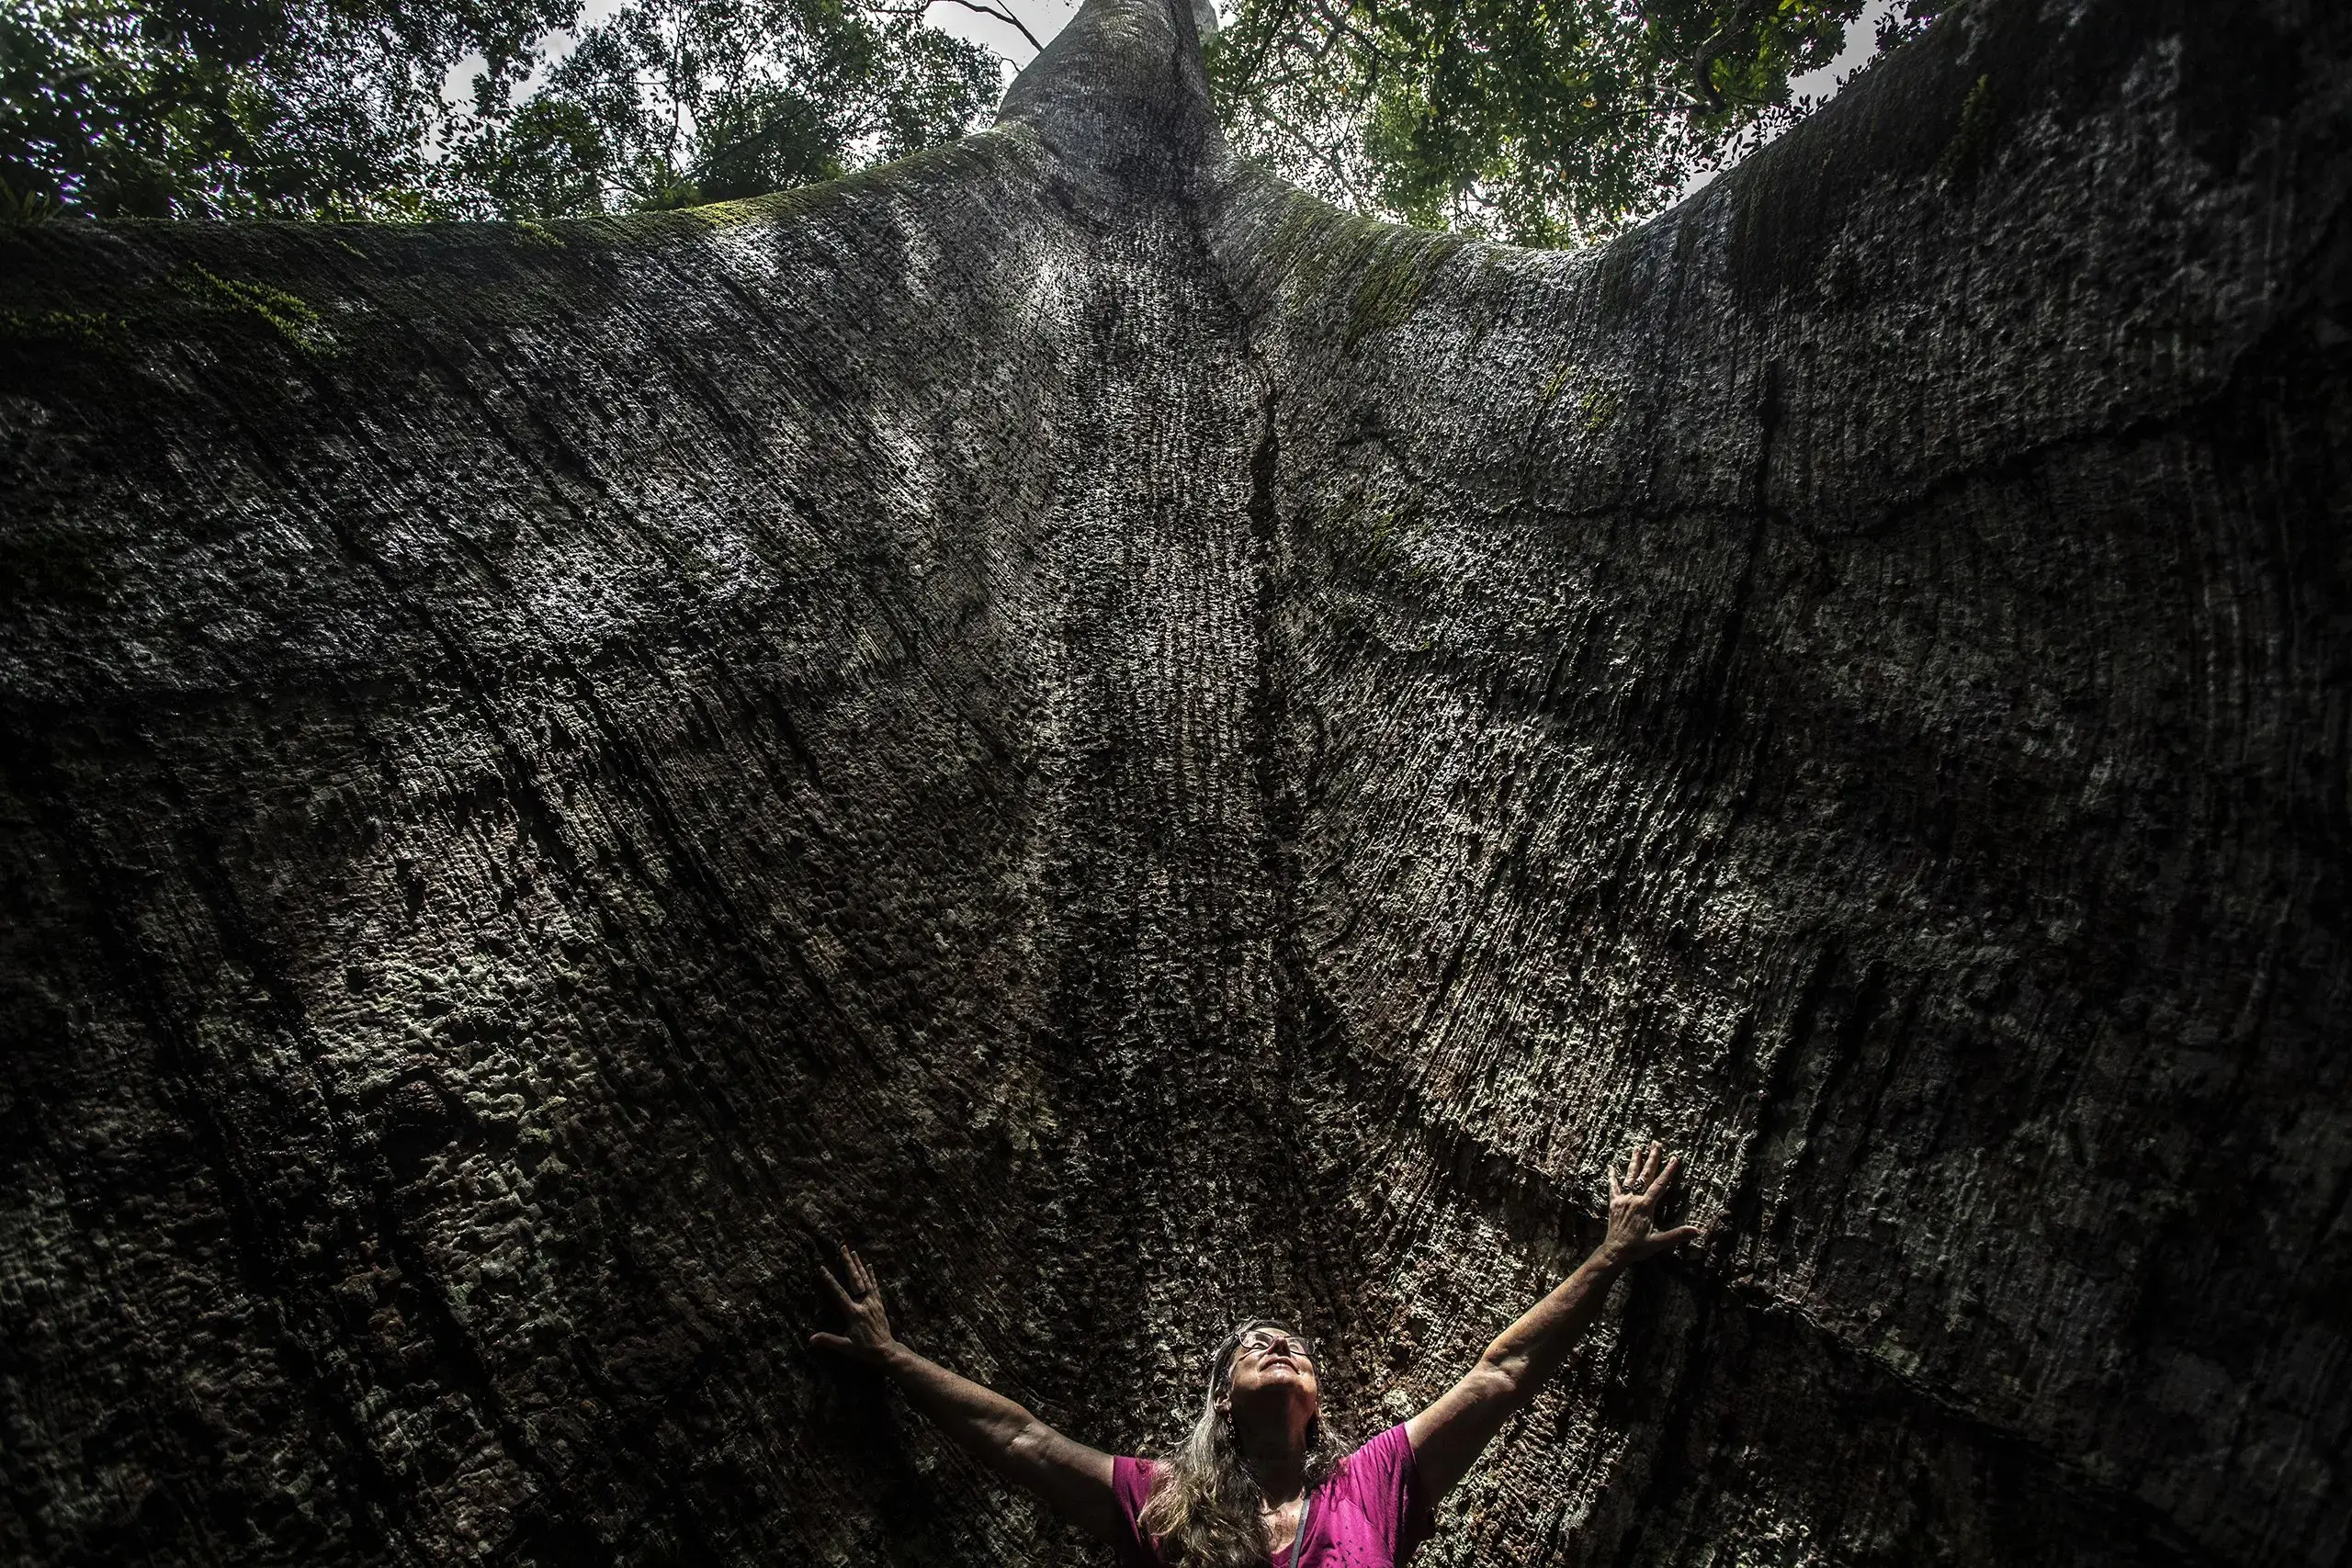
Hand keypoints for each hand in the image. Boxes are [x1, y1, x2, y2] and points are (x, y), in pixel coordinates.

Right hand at [809, 1245, 896, 1365]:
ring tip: (853, 1252)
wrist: (886, 1351)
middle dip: (848, 1263)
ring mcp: (873, 1303)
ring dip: (858, 1265)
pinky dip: (871, 1275)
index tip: (822, 1268)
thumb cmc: (865, 1350)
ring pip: (865, 1280)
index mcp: (854, 1313)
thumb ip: (828, 1340)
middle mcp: (864, 1304)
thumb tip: (811, 1339)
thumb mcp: (845, 1347)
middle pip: (855, 1280)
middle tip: (842, 1248)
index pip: (839, 1293)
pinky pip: (875, 1286)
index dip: (830, 1280)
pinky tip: (869, 1266)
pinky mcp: (879, 1304)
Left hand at [1598, 1142, 1700, 1266]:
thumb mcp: (1659, 1242)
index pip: (1660, 1184)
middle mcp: (1633, 1199)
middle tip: (1656, 1144)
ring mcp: (1623, 1200)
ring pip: (1629, 1177)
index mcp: (1645, 1206)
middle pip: (1645, 1175)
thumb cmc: (1637, 1248)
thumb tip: (1697, 1231)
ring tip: (1637, 1147)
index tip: (1675, 1158)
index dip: (1668, 1171)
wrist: (1615, 1252)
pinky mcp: (1614, 1204)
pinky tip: (1611, 1166)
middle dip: (1652, 1159)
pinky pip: (1613, 1187)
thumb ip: (1677, 1235)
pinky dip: (1612, 1176)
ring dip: (1634, 1162)